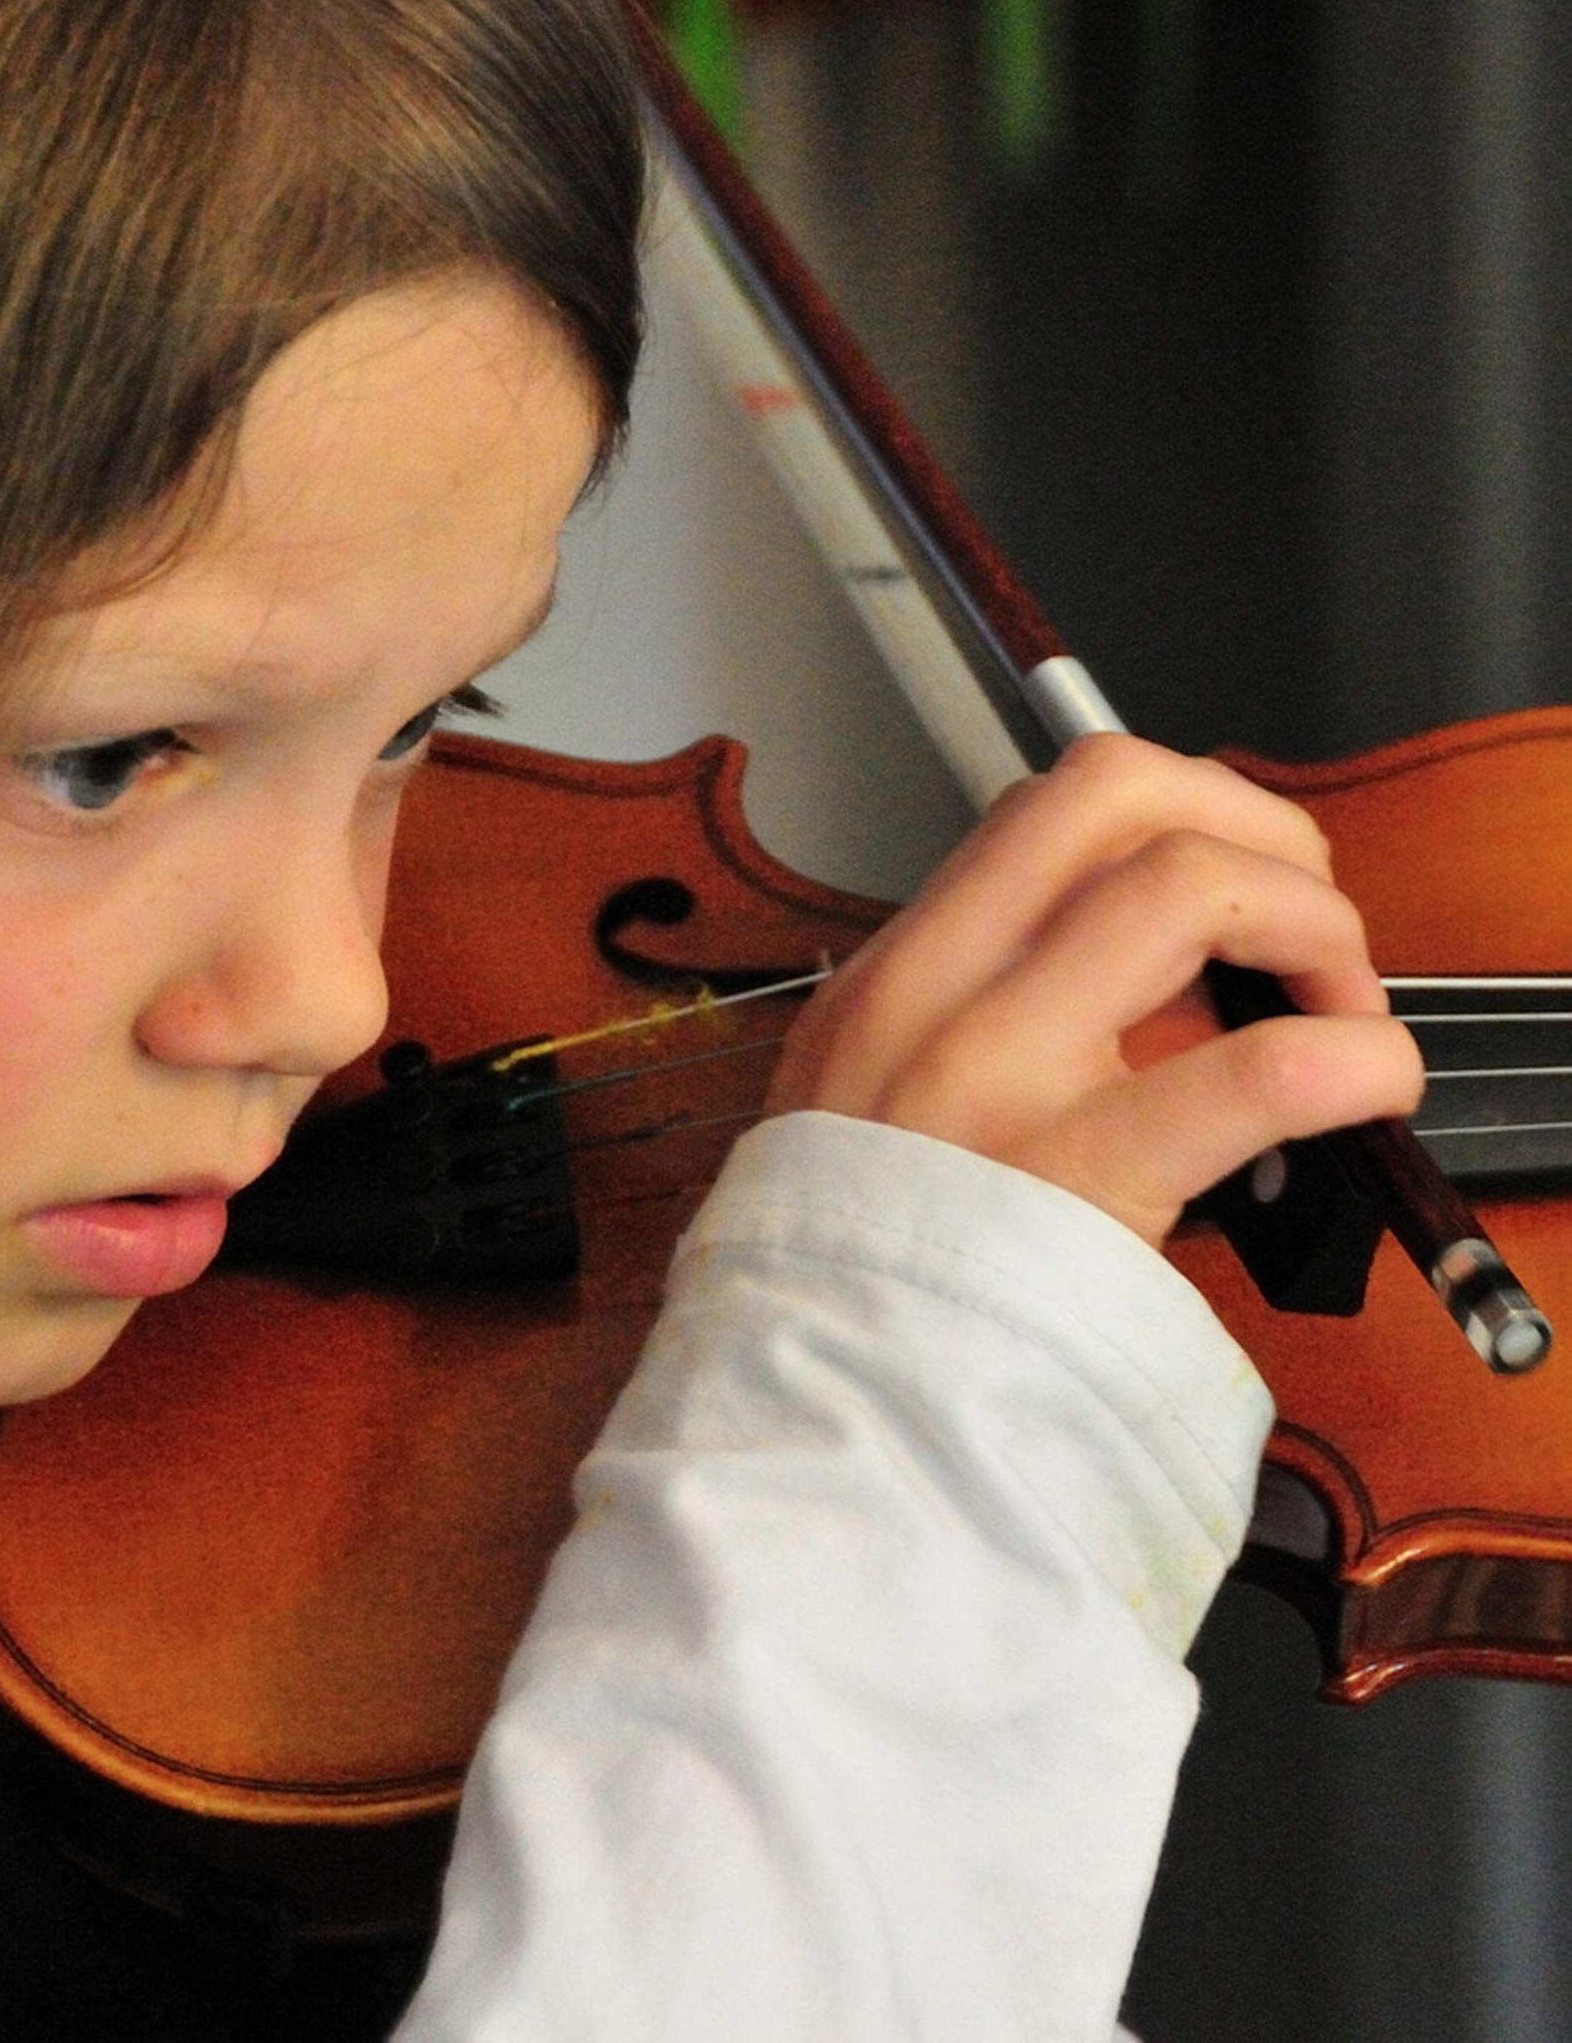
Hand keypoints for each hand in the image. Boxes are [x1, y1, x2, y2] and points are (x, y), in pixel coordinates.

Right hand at [764, 735, 1425, 1247]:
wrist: (828, 1403)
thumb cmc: (873, 1269)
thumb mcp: (876, 1105)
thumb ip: (987, 1024)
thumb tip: (1175, 978)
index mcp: (895, 978)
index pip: (1044, 809)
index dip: (1179, 814)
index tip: (1232, 887)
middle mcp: (934, 996)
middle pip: (1116, 792)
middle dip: (1254, 827)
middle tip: (1302, 921)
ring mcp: (999, 1074)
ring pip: (1188, 884)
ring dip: (1311, 921)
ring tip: (1335, 1004)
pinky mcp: (1083, 1174)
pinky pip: (1260, 1068)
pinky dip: (1356, 1055)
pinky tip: (1368, 1083)